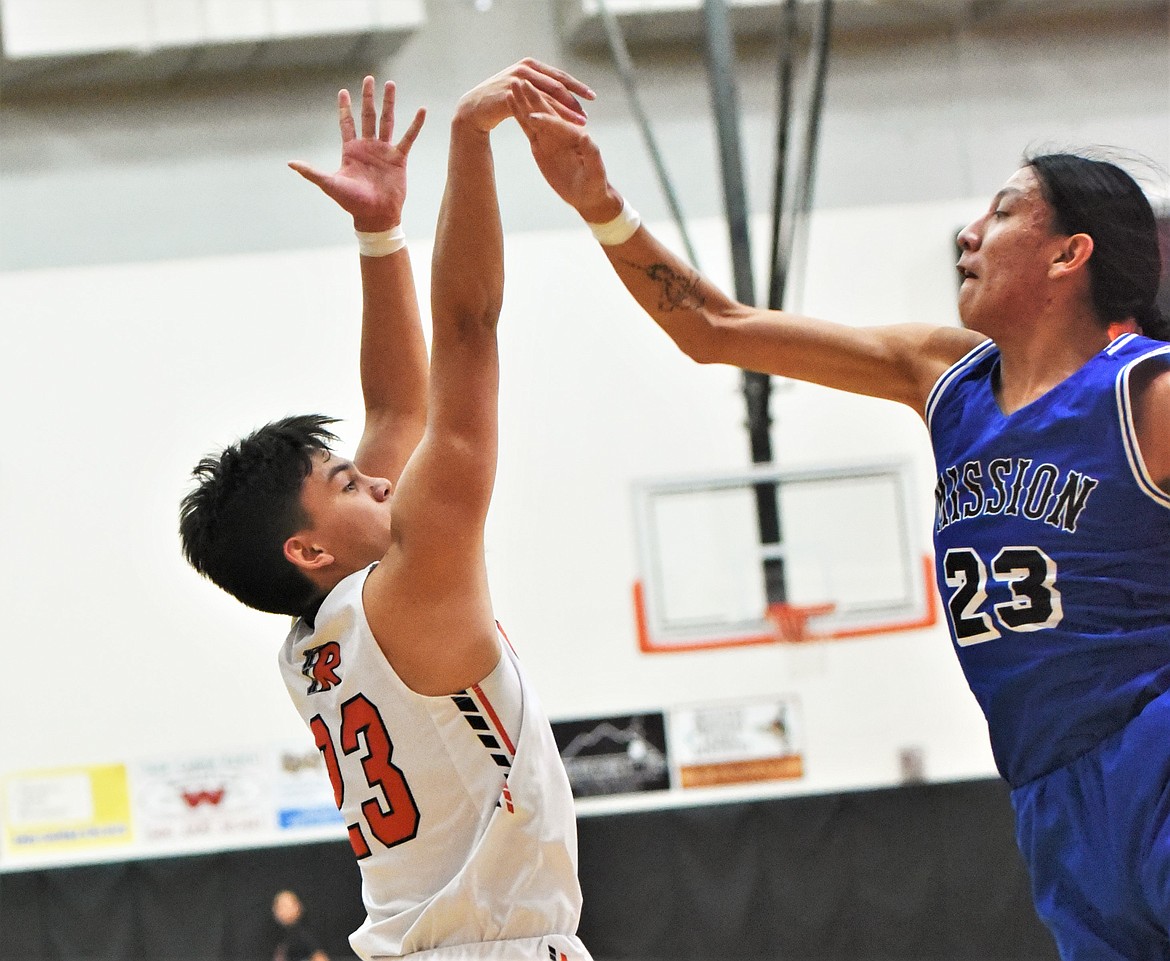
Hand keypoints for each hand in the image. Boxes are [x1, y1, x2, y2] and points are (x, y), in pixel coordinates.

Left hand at [289, 77, 425, 231]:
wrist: (375, 216)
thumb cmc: (352, 202)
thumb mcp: (329, 184)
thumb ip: (311, 172)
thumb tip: (290, 164)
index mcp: (351, 151)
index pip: (347, 123)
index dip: (344, 108)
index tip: (343, 92)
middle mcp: (368, 147)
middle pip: (367, 116)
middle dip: (367, 97)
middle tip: (368, 78)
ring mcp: (384, 151)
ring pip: (387, 121)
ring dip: (388, 103)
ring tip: (390, 84)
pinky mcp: (399, 159)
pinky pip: (408, 138)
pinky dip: (415, 125)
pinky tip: (422, 110)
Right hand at [455, 58, 593, 133]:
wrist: (474, 109)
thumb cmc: (500, 102)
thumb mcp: (523, 92)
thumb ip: (540, 89)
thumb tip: (562, 95)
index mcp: (532, 66)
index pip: (559, 76)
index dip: (577, 87)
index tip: (592, 97)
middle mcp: (526, 69)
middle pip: (557, 84)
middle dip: (575, 100)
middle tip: (587, 113)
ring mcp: (518, 80)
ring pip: (548, 96)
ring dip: (565, 110)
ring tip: (579, 122)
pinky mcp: (510, 95)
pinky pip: (534, 107)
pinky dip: (548, 116)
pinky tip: (559, 127)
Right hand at [507, 78, 621, 223]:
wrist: (587, 195)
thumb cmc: (595, 184)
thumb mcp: (596, 172)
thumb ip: (592, 154)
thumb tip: (587, 136)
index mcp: (576, 135)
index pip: (560, 125)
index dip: (547, 120)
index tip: (533, 117)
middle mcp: (562, 132)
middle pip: (546, 112)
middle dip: (534, 99)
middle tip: (521, 83)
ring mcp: (550, 137)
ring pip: (534, 116)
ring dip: (524, 101)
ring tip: (513, 85)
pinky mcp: (540, 144)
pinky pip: (528, 128)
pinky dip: (520, 115)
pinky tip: (512, 102)